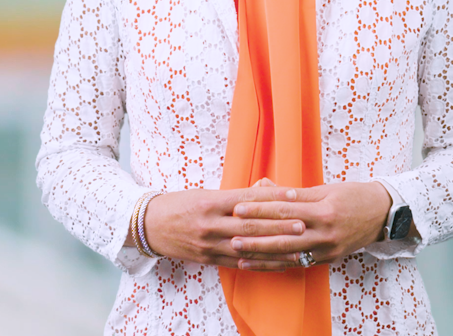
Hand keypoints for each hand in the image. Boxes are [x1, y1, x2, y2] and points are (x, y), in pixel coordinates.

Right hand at [141, 185, 304, 267]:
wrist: (149, 226)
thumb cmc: (179, 204)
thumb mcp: (204, 192)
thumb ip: (234, 195)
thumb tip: (265, 188)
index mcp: (209, 201)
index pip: (246, 199)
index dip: (271, 197)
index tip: (293, 194)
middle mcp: (210, 223)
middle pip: (251, 225)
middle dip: (279, 225)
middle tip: (303, 223)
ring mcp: (209, 244)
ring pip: (249, 247)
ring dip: (276, 248)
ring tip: (298, 247)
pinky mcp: (208, 259)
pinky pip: (239, 263)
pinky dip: (261, 264)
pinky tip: (279, 264)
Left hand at [227, 181, 391, 270]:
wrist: (384, 214)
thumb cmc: (352, 196)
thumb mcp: (325, 188)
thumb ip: (294, 192)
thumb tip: (263, 187)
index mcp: (322, 210)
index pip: (284, 209)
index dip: (259, 210)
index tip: (237, 209)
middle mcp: (325, 232)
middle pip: (283, 235)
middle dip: (255, 237)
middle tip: (231, 236)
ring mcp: (328, 249)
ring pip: (289, 254)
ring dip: (262, 255)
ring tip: (240, 254)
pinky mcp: (329, 259)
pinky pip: (300, 263)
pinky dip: (279, 264)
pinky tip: (262, 264)